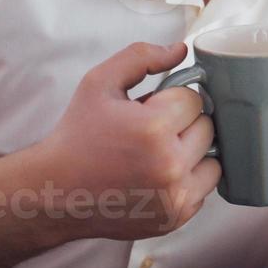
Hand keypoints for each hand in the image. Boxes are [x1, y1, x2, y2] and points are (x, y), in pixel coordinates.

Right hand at [35, 41, 220, 240]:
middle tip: (150, 132)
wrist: (54, 191)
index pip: (194, 100)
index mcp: (154, 128)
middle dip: (182, 125)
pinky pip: (203, 189)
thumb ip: (141, 57)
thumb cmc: (77, 135)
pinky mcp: (175, 218)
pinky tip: (158, 176)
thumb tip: (181, 49)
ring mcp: (174, 197)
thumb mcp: (98, 83)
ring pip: (213, 160)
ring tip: (158, 153)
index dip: (171, 101)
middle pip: (207, 129)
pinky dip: (188, 181)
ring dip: (192, 153)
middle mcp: (170, 165)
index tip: (149, 109)